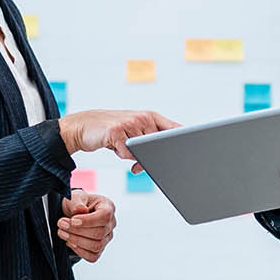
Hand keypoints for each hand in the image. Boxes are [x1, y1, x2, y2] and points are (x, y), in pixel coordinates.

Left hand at [57, 191, 115, 262]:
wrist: (73, 213)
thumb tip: (80, 210)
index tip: (73, 220)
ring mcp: (107, 238)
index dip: (89, 220)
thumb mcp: (74, 197)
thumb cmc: (76, 203)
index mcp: (108, 207)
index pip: (105, 216)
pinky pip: (93, 256)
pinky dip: (79, 251)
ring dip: (76, 241)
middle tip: (61, 224)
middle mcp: (111, 223)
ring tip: (62, 232)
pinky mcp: (100, 249)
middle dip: (77, 231)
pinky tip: (69, 242)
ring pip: (96, 246)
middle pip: (99, 233)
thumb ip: (76, 202)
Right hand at [58, 108, 180, 161]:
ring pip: (143, 152)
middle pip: (159, 145)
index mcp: (150, 116)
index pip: (174, 128)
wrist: (83, 126)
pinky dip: (120, 154)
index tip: (196, 147)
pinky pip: (127, 154)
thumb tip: (160, 163)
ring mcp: (130, 123)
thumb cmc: (111, 132)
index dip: (185, 138)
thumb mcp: (132, 135)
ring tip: (119, 144)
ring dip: (132, 155)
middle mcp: (143, 118)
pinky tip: (112, 144)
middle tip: (141, 159)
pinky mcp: (117, 132)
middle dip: (152, 156)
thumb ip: (148, 145)